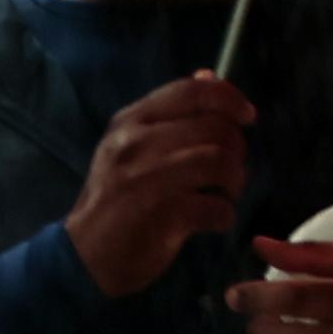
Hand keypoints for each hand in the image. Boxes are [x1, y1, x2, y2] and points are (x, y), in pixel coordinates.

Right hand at [64, 72, 254, 298]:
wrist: (84, 257)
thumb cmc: (116, 197)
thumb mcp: (133, 145)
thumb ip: (172, 112)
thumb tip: (210, 75)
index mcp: (131, 121)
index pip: (191, 92)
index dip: (229, 98)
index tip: (248, 115)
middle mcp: (137, 144)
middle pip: (214, 129)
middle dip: (236, 148)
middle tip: (232, 168)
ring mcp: (148, 180)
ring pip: (219, 163)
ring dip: (235, 180)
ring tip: (227, 192)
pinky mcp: (162, 217)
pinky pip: (216, 207)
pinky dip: (225, 214)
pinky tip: (215, 219)